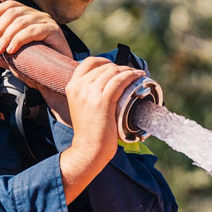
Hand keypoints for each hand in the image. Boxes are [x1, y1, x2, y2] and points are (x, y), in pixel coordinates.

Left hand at [0, 1, 73, 119]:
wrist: (52, 78)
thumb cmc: (31, 65)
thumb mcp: (6, 60)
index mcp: (25, 16)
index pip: (8, 5)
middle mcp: (36, 15)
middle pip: (13, 12)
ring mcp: (46, 21)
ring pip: (21, 21)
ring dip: (6, 36)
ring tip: (0, 50)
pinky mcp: (54, 31)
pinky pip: (34, 30)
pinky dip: (19, 39)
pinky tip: (12, 50)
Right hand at [58, 57, 145, 203]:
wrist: (89, 149)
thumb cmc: (89, 131)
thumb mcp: (81, 106)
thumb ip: (87, 92)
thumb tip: (104, 82)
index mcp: (72, 86)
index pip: (88, 62)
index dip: (104, 61)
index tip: (115, 67)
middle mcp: (79, 87)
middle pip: (104, 67)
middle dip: (120, 67)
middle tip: (131, 73)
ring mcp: (90, 93)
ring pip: (113, 72)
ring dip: (128, 70)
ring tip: (137, 74)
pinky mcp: (103, 101)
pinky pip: (120, 81)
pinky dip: (131, 76)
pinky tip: (138, 76)